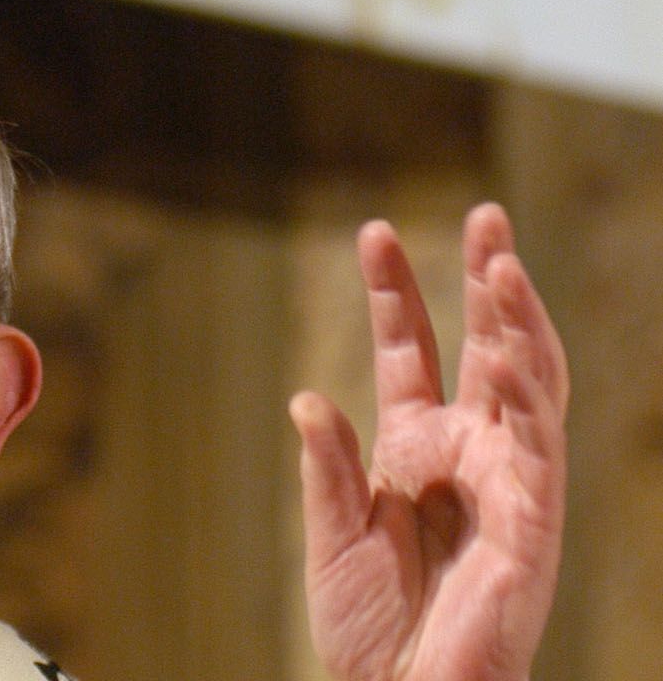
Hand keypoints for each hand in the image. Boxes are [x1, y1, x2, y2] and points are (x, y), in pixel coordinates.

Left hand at [290, 202, 567, 680]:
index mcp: (417, 445)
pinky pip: (539, 445)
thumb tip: (307, 398)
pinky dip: (528, 394)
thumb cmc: (371, 630)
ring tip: (503, 262)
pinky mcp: (534, 523)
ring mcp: (507, 482)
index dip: (395, 290)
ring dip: (519, 322)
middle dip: (490, 279)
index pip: (412, 348)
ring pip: (527, 383)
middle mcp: (469, 452)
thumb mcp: (333, 535)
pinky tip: (508, 347)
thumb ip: (328, 468)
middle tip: (488, 216)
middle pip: (488, 346)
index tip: (374, 229)